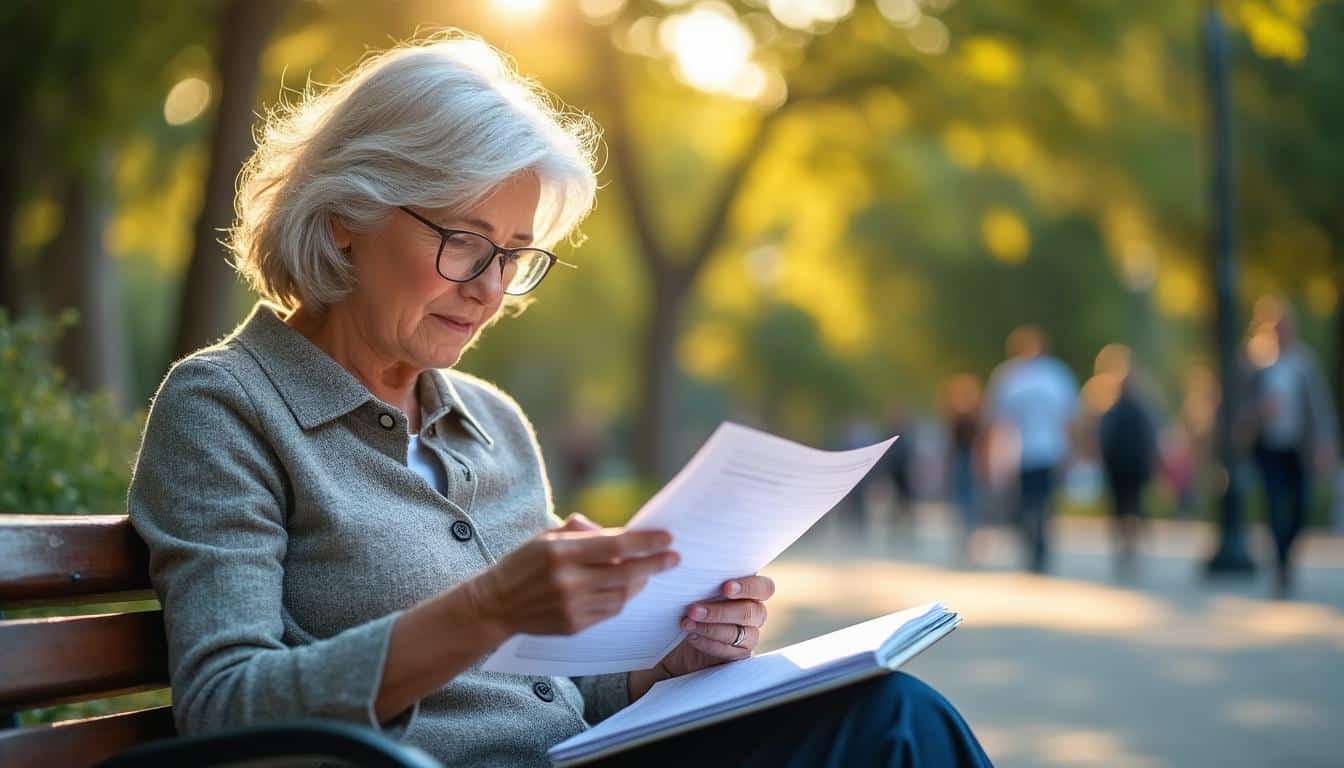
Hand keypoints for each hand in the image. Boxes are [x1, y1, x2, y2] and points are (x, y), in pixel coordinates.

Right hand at [465, 514, 677, 637]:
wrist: (496, 604)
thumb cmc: (524, 563)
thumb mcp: (547, 536)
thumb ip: (583, 530)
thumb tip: (620, 533)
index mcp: (561, 551)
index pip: (615, 545)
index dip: (645, 542)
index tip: (667, 538)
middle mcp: (568, 580)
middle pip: (626, 573)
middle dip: (655, 564)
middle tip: (673, 558)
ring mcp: (571, 606)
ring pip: (622, 595)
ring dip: (639, 582)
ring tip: (647, 572)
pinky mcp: (573, 626)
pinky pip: (609, 611)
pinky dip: (621, 598)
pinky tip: (625, 588)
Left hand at [659, 574, 774, 677]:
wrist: (678, 640)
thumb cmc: (689, 606)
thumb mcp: (696, 591)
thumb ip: (704, 581)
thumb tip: (689, 569)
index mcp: (749, 591)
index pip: (764, 588)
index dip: (748, 587)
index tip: (725, 587)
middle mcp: (754, 613)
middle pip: (750, 612)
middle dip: (719, 611)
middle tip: (693, 609)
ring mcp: (749, 635)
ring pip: (740, 632)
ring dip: (711, 627)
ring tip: (686, 623)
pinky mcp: (738, 655)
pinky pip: (730, 651)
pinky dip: (709, 643)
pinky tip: (691, 637)